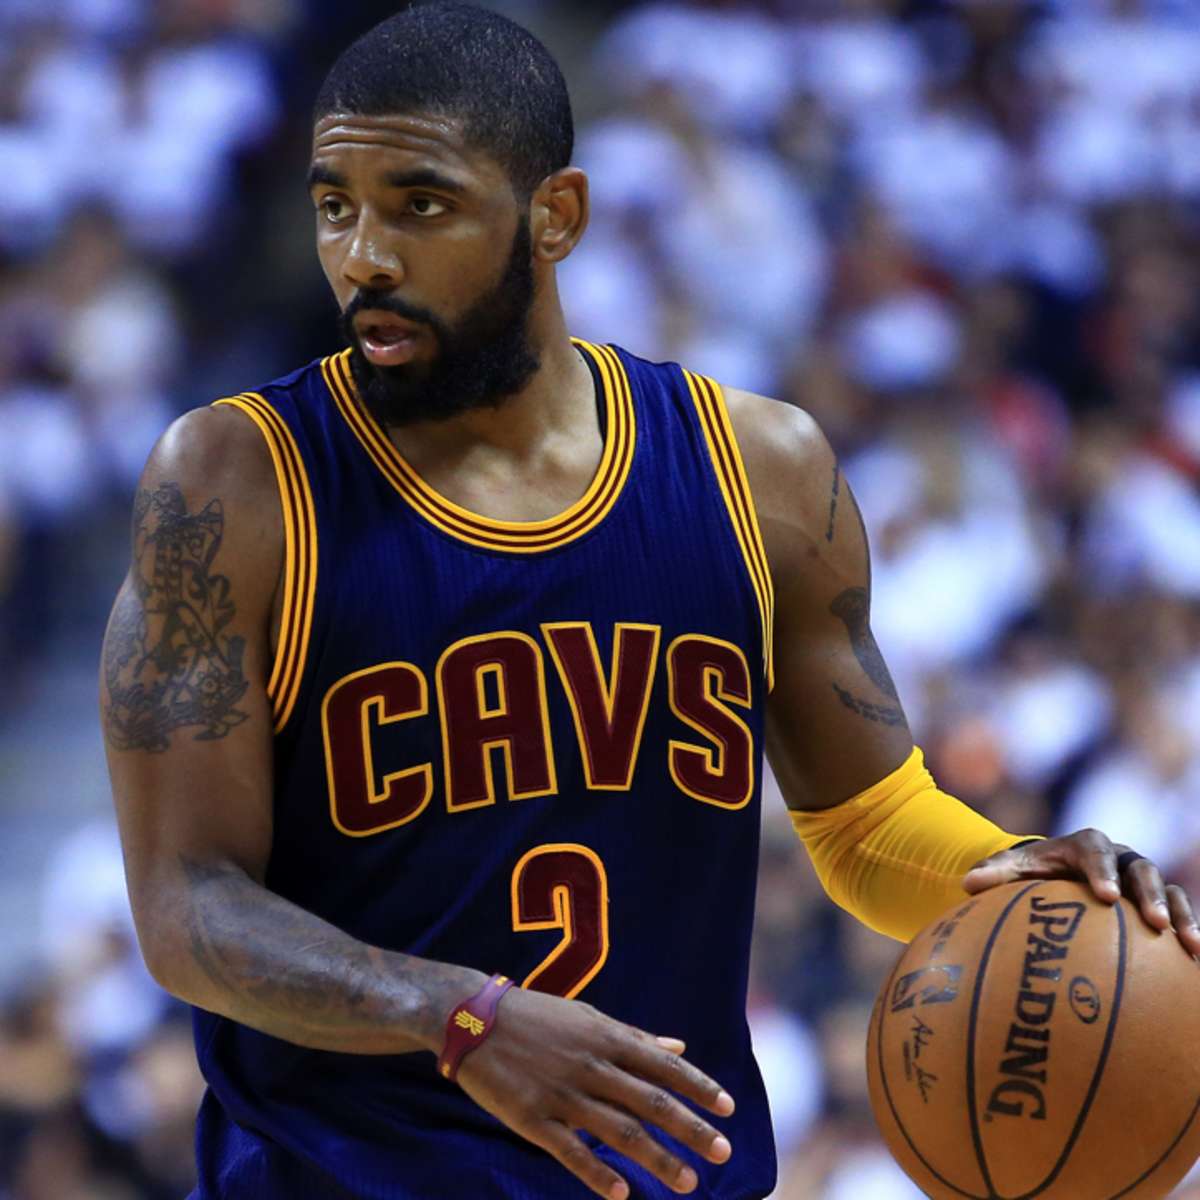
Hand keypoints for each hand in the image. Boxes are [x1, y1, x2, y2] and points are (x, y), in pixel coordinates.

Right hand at [453, 986, 733, 1198]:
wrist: (472, 1018)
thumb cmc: (537, 1017)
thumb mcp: (588, 1018)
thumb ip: (634, 1037)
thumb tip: (678, 1045)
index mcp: (606, 1037)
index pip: (664, 1064)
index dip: (699, 1086)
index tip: (728, 1107)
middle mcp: (591, 1066)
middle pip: (651, 1101)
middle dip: (691, 1127)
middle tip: (723, 1150)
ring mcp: (562, 1094)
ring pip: (620, 1131)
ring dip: (657, 1158)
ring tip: (689, 1182)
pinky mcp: (532, 1119)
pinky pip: (571, 1152)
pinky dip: (597, 1173)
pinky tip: (622, 1194)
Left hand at [963, 829, 1199, 956]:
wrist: (1058, 874)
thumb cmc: (1033, 873)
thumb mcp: (1012, 869)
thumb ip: (994, 872)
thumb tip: (967, 883)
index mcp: (1084, 845)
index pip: (1095, 850)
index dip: (1103, 870)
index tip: (1105, 895)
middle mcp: (1121, 858)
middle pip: (1141, 869)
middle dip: (1150, 893)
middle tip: (1153, 922)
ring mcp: (1141, 880)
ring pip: (1170, 892)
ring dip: (1180, 915)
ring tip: (1190, 946)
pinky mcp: (1155, 903)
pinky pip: (1178, 917)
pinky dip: (1187, 933)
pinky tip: (1196, 965)